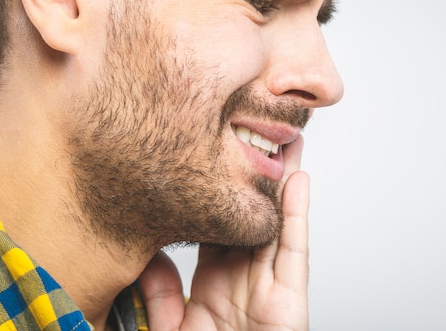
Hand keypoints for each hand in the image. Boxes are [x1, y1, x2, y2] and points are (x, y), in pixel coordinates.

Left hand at [139, 136, 309, 330]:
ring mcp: (268, 283)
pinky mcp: (290, 298)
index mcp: (215, 277)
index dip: (223, 187)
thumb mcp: (171, 327)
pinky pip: (293, 250)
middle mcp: (244, 273)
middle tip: (257, 133)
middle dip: (260, 173)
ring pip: (279, 220)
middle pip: (255, 211)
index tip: (216, 152)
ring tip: (288, 141)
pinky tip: (297, 181)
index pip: (221, 219)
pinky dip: (297, 215)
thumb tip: (148, 256)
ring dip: (286, 180)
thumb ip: (161, 294)